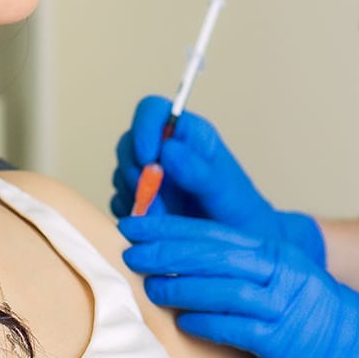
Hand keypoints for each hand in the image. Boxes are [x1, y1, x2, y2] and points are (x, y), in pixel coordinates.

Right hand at [109, 96, 325, 265]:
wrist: (238, 247)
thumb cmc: (238, 211)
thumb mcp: (223, 190)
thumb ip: (198, 170)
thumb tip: (168, 148)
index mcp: (187, 134)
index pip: (152, 111)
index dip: (143, 127)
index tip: (147, 157)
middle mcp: (164, 149)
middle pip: (129, 144)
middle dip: (137, 173)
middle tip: (156, 201)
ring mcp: (149, 174)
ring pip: (122, 174)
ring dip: (137, 198)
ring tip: (166, 217)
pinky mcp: (140, 199)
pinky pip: (120, 201)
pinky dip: (133, 214)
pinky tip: (156, 225)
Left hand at [119, 213, 358, 357]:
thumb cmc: (313, 320)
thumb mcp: (278, 284)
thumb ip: (239, 274)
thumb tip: (180, 271)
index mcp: (271, 253)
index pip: (212, 233)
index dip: (170, 227)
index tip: (133, 225)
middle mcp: (276, 272)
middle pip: (214, 253)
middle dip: (168, 247)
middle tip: (129, 247)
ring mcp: (282, 304)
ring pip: (226, 287)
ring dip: (185, 286)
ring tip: (150, 286)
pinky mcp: (286, 338)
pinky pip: (243, 327)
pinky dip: (212, 323)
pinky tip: (186, 324)